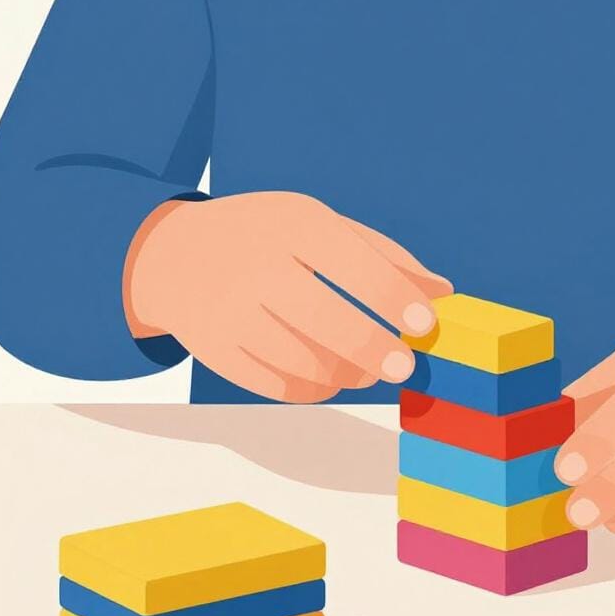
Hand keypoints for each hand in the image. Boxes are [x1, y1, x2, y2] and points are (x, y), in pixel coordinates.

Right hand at [123, 191, 451, 401]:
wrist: (171, 256)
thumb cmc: (269, 239)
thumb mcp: (320, 227)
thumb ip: (385, 257)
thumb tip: (443, 292)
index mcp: (293, 224)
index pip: (353, 263)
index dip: (395, 298)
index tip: (425, 323)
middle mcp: (256, 266)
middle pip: (325, 319)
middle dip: (374, 349)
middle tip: (403, 367)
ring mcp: (229, 311)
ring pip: (301, 363)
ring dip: (346, 375)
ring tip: (363, 371)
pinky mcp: (214, 351)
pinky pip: (276, 387)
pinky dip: (312, 391)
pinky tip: (327, 380)